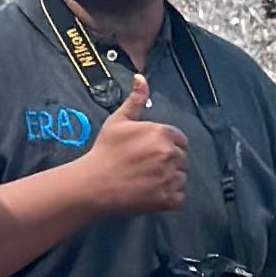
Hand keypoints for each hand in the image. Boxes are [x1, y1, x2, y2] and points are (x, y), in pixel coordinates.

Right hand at [76, 76, 189, 219]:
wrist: (94, 184)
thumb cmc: (105, 151)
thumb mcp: (119, 121)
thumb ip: (135, 99)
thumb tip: (141, 77)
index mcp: (162, 133)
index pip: (179, 139)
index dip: (167, 145)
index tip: (151, 153)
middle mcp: (170, 153)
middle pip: (182, 158)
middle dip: (169, 162)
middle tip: (147, 168)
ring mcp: (170, 177)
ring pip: (181, 177)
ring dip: (170, 179)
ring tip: (148, 180)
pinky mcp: (168, 199)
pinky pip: (179, 197)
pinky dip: (169, 197)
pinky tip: (152, 193)